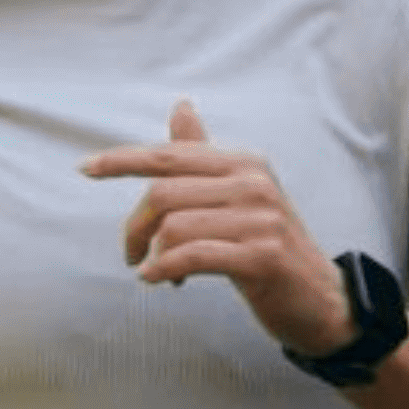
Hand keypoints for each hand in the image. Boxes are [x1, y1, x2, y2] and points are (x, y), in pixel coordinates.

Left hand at [79, 100, 353, 355]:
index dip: (122, 160)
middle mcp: (254, 183)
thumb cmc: (269, 249)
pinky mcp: (262, 257)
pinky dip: (164, 269)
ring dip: (151, 254)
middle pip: (163, 193)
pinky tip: (158, 280)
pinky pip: (193, 256)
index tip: (85, 169)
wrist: (323, 302)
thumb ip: (204, 156)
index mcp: (244, 163)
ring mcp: (261, 219)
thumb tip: (181, 106)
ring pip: (173, 227)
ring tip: (155, 271)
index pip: (169, 154)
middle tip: (130, 252)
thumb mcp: (240, 196)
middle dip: (134, 226)